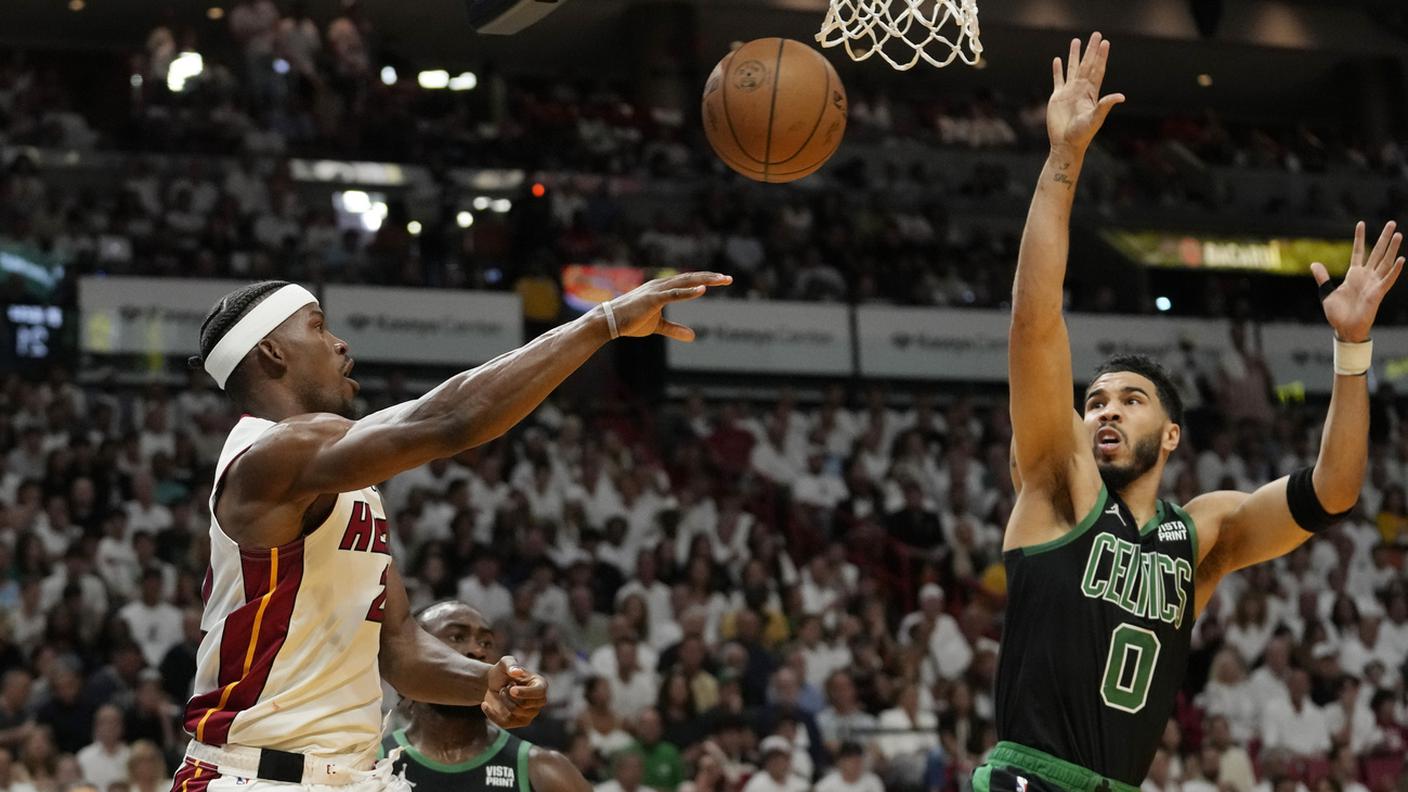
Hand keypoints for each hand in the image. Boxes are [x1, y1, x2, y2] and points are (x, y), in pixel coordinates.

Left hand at [481, 656, 548, 728]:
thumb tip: (516, 671)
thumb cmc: (503, 672)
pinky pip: (505, 723)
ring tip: (501, 692)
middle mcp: (539, 701)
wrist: (493, 685)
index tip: (512, 689)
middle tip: (504, 687)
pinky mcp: (518, 722)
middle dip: (509, 696)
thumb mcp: (505, 662)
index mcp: (540, 685)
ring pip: (515, 712)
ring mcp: (530, 713)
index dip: (525, 692)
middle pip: (525, 704)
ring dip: (503, 701)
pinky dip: (492, 714)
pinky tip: (485, 705)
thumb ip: (510, 664)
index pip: (539, 692)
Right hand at [607, 271, 732, 340]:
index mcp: (662, 288)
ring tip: (722, 280)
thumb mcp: (657, 326)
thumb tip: (693, 336)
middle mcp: (661, 285)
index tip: (722, 280)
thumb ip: (675, 329)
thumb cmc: (631, 322)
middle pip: (691, 278)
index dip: (706, 280)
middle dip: (711, 278)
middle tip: (729, 278)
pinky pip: (674, 294)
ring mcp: (656, 291)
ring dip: (704, 281)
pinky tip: (702, 290)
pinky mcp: (652, 299)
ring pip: (685, 282)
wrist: (609, 322)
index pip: (688, 281)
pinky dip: (688, 292)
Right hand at [1047, 32, 1124, 155]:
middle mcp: (1081, 89)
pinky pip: (1058, 80)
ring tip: (1075, 41)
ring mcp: (1069, 92)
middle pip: (1087, 65)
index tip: (1105, 43)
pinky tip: (1058, 60)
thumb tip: (1121, 96)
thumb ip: (1105, 105)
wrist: (1066, 144)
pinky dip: (1058, 70)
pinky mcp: (1057, 97)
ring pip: (1072, 69)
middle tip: (1096, 34)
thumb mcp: (1096, 118)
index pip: (1098, 69)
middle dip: (1091, 50)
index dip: (1101, 56)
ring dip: (1074, 55)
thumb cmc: (1082, 134)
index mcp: (1091, 92)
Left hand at [1313, 220, 1403, 342]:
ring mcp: (1373, 283)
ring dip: (1392, 249)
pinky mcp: (1378, 293)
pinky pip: (1388, 280)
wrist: (1344, 329)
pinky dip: (1395, 270)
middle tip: (1391, 223)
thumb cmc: (1337, 313)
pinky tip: (1401, 259)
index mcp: (1353, 275)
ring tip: (1398, 234)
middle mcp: (1366, 276)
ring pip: (1385, 262)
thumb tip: (1314, 264)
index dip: (1359, 238)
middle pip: (1377, 253)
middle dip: (1383, 238)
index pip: (1358, 251)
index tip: (1360, 223)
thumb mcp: (1327, 293)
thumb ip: (1323, 278)